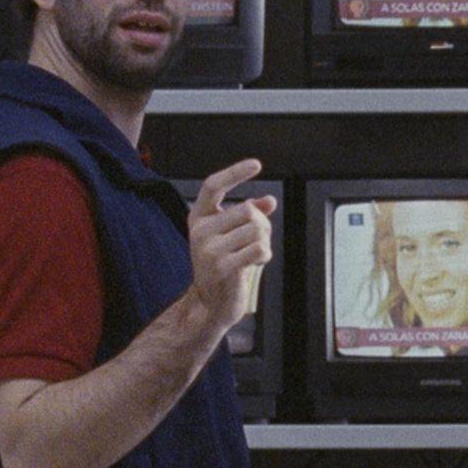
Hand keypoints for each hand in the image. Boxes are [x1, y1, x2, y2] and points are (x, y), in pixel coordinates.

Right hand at [187, 159, 277, 330]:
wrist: (210, 304)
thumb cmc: (222, 266)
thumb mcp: (229, 236)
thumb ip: (248, 217)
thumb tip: (269, 201)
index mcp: (199, 219)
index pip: (213, 185)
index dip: (235, 172)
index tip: (256, 164)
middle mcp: (200, 231)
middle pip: (247, 210)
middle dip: (262, 225)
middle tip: (257, 241)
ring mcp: (209, 250)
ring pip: (257, 230)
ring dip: (264, 243)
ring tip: (252, 255)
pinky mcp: (222, 267)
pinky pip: (259, 249)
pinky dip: (264, 256)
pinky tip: (255, 264)